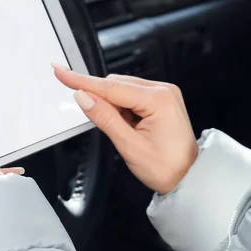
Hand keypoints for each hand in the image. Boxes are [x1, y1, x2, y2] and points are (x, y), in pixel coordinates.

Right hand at [54, 65, 197, 194]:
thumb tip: (83, 97)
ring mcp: (164, 93)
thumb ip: (104, 118)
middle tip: (106, 127)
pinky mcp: (162, 99)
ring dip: (114, 105)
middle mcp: (163, 90)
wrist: (188, 178)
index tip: (62, 72)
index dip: (82, 81)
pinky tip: (131, 126)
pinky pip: (133, 95)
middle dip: (102, 100)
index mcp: (158, 99)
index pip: (110, 86)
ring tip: (126, 132)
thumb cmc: (166, 168)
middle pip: (116, 84)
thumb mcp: (129, 146)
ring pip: (123, 88)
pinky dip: (124, 108)